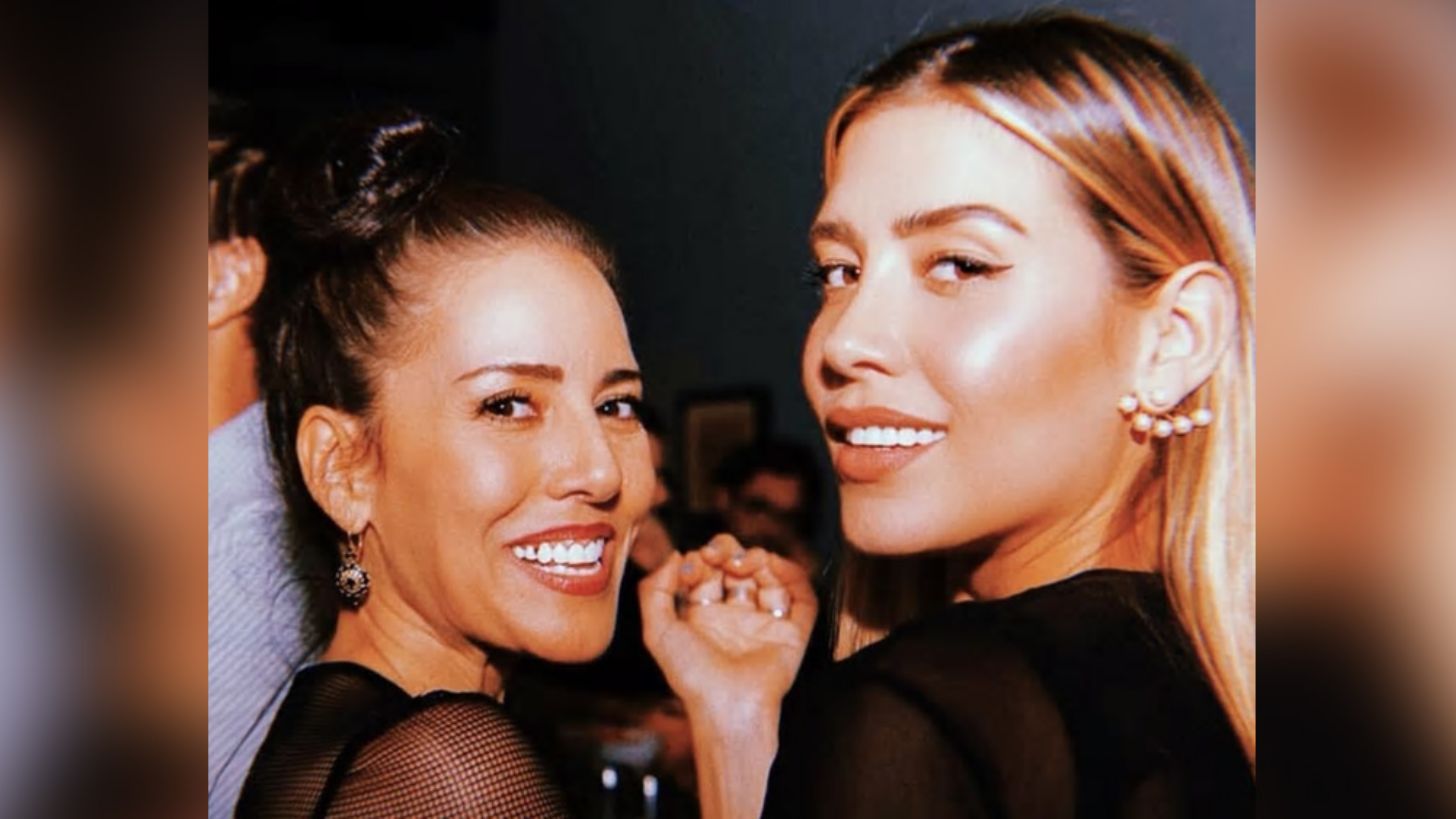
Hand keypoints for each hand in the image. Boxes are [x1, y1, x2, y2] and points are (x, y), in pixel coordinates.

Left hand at [640, 534, 816, 714]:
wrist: (728, 705)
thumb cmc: (692, 676)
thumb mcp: (657, 631)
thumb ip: (655, 590)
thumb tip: (676, 557)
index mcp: (704, 618)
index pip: (707, 574)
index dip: (700, 560)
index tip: (694, 562)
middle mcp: (735, 619)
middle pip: (737, 569)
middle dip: (728, 552)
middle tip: (718, 554)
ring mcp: (765, 624)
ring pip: (768, 576)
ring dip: (756, 559)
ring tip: (741, 563)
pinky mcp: (792, 632)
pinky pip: (801, 597)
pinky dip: (792, 574)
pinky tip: (772, 565)